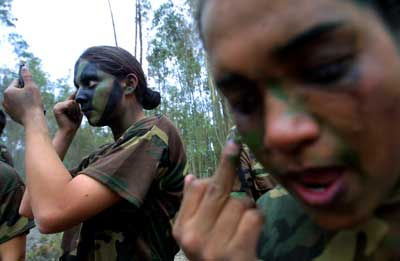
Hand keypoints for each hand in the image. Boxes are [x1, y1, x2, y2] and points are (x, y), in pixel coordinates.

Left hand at [3, 67, 43, 124]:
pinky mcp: (10, 114)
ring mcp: (7, 108)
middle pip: (16, 91)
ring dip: (23, 99)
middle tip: (33, 97)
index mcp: (8, 91)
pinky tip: (29, 109)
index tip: (32, 88)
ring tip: (31, 104)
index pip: (17, 82)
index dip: (26, 84)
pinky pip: (17, 107)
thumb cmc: (33, 103)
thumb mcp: (32, 87)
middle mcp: (4, 99)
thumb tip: (24, 68)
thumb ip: (27, 76)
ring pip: (16, 99)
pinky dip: (22, 107)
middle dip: (24, 92)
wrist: (33, 120)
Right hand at [53, 93, 81, 132]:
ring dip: (75, 111)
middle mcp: (59, 104)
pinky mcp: (57, 108)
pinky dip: (71, 111)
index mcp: (63, 104)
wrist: (69, 130)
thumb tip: (77, 91)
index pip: (72, 98)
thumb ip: (76, 102)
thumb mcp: (77, 111)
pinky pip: (69, 105)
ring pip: (72, 102)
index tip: (78, 91)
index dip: (75, 96)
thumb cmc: (74, 122)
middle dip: (77, 109)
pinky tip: (68, 116)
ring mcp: (57, 106)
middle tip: (73, 116)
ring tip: (71, 116)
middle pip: (74, 100)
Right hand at [173, 141, 263, 260]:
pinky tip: (253, 234)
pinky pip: (253, 218)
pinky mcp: (235, 255)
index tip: (230, 146)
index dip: (217, 167)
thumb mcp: (197, 235)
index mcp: (181, 229)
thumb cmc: (215, 256)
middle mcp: (192, 238)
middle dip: (229, 163)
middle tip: (235, 142)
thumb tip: (191, 178)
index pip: (198, 188)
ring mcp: (213, 247)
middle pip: (218, 190)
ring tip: (243, 226)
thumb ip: (193, 207)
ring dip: (249, 210)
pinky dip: (258, 222)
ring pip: (240, 204)